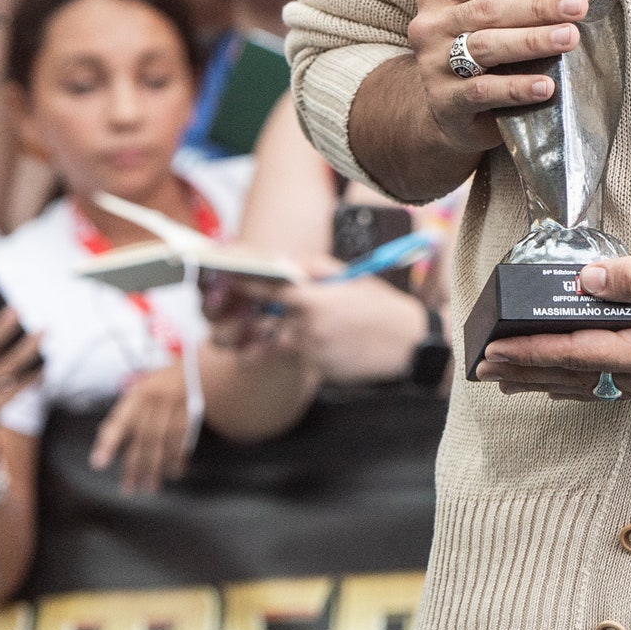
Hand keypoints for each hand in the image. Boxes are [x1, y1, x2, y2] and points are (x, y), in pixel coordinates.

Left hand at [89, 362, 193, 493]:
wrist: (196, 370)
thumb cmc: (160, 385)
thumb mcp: (139, 390)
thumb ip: (124, 414)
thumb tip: (104, 440)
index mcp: (139, 394)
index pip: (121, 420)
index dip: (109, 441)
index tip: (99, 462)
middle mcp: (157, 400)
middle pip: (144, 438)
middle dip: (135, 465)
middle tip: (128, 488)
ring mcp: (176, 408)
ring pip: (163, 442)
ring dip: (156, 467)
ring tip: (149, 487)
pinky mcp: (191, 415)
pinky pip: (183, 439)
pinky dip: (178, 457)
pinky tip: (173, 472)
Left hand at [207, 262, 428, 381]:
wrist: (408, 345)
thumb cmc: (379, 307)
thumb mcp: (348, 277)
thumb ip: (311, 268)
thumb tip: (282, 260)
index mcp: (314, 298)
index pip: (267, 288)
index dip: (242, 283)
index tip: (223, 278)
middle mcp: (308, 326)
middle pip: (259, 322)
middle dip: (238, 321)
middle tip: (222, 319)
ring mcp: (310, 351)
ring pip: (269, 345)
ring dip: (252, 342)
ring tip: (235, 339)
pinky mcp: (315, 369)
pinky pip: (289, 360)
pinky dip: (282, 353)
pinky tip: (279, 348)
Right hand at [408, 0, 592, 159]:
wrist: (448, 110)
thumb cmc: (478, 39)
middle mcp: (429, 25)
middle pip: (489, 9)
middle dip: (539, 6)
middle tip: (579, 5)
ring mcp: (432, 66)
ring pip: (485, 46)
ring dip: (532, 41)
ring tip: (569, 37)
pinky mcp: (445, 104)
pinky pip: (482, 92)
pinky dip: (516, 87)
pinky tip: (546, 84)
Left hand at [476, 253, 630, 404]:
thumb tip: (585, 281)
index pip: (580, 353)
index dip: (532, 351)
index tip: (495, 350)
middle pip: (577, 378)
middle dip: (527, 371)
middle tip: (482, 366)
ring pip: (592, 387)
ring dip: (547, 380)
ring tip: (507, 377)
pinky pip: (612, 387)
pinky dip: (578, 382)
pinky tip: (560, 381)